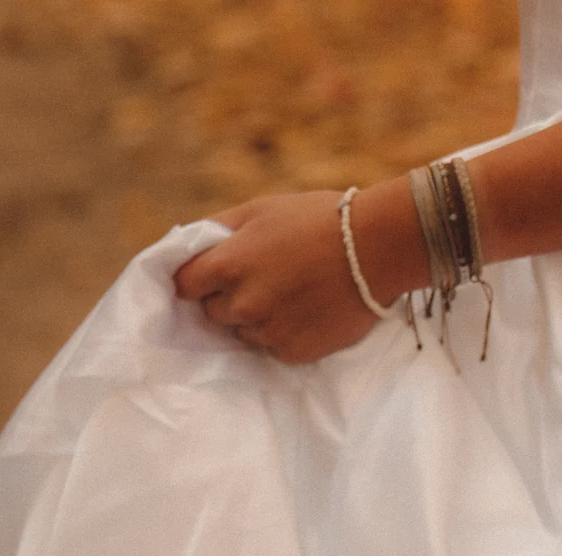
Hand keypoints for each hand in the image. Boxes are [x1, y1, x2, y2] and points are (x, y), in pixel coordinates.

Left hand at [173, 190, 380, 363]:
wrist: (378, 246)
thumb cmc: (318, 218)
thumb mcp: (262, 208)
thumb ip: (216, 228)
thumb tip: (185, 247)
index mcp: (229, 265)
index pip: (183, 285)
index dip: (196, 277)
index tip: (212, 271)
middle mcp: (242, 304)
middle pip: (213, 311)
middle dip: (229, 295)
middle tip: (264, 273)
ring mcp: (267, 332)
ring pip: (243, 331)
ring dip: (257, 315)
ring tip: (291, 288)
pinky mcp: (293, 353)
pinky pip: (273, 347)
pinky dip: (284, 331)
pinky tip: (307, 306)